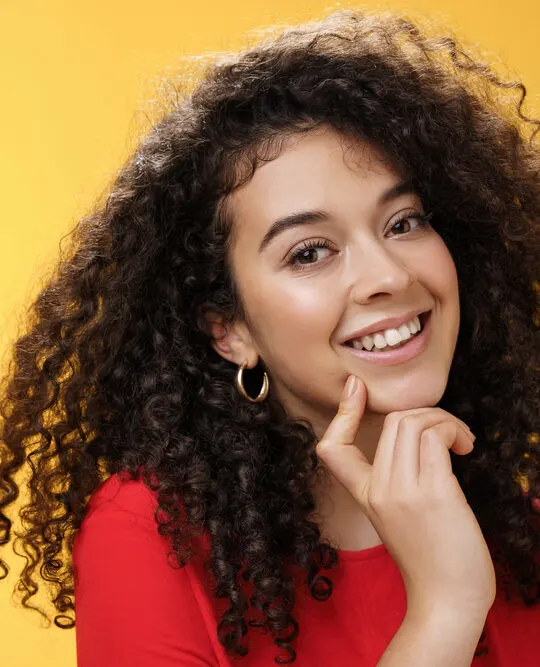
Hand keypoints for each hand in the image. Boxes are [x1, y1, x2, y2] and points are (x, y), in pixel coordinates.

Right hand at [315, 375, 496, 619]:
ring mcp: (402, 490)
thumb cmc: (431, 558)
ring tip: (462, 440)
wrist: (448, 600)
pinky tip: (467, 447)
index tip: (356, 387)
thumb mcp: (397, 516)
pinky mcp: (433, 492)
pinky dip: (453, 430)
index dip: (342, 413)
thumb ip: (397, 480)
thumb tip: (419, 438)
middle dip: (425, 413)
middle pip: (392, 420)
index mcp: (365, 495)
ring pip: (413, 421)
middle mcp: (378, 489)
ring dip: (444, 419)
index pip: (331, 447)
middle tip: (449, 432)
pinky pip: (435, 435)